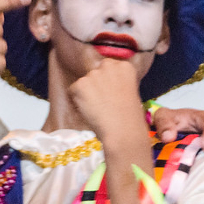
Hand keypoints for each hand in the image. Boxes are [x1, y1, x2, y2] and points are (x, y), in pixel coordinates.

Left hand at [69, 59, 152, 203]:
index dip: (105, 88)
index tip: (112, 103)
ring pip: (81, 86)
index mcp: (126, 67)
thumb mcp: (126, 97)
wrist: (125, 137)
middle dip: (94, 92)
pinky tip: (92, 114)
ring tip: (101, 114)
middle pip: (91, 74)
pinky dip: (79, 106)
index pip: (105, 68)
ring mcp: (95, 75)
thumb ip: (114, 85)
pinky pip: (73, 94)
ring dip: (86, 100)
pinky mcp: (82, 86)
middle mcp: (110, 66)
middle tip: (107, 111)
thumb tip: (102, 82)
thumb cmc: (130, 124)